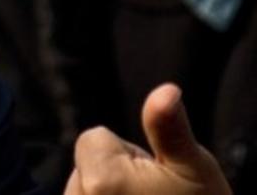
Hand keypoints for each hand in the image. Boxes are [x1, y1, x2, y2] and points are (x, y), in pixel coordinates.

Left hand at [64, 83, 231, 194]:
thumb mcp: (192, 167)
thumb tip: (167, 90)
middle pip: (85, 165)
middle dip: (112, 174)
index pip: (92, 138)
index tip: (152, 177)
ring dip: (104, 194)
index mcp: (101, 180)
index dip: (125, 152)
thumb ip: (168, 128)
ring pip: (81, 188)